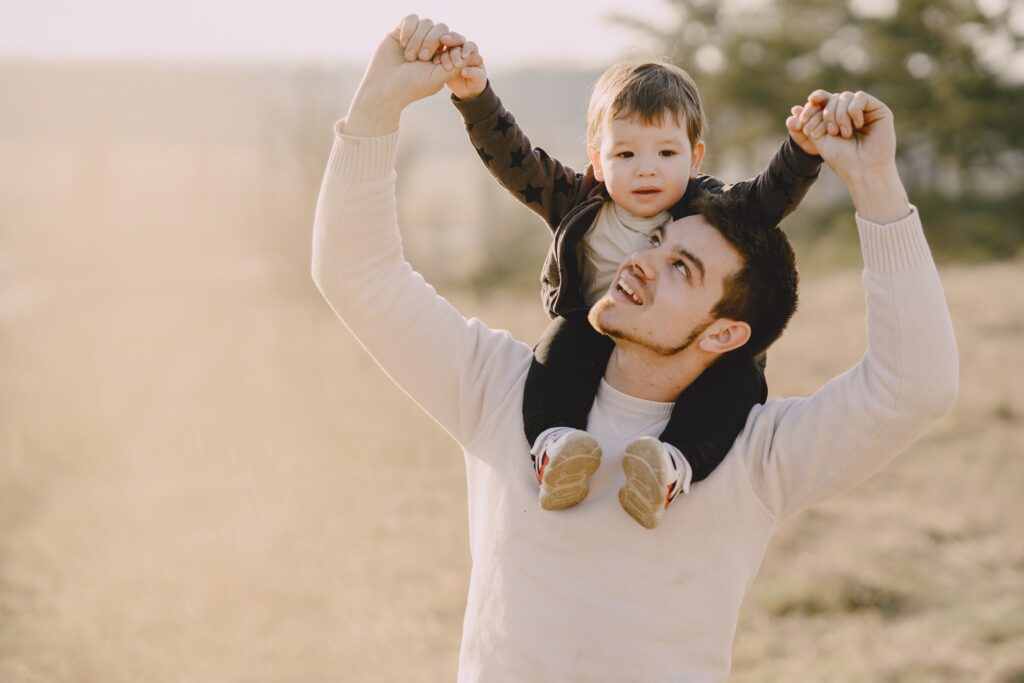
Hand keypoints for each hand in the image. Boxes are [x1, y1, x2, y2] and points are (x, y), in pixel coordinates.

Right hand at [344, 15, 466, 135]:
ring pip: (426, 22)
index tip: (442, 56)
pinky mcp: (401, 31)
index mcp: (442, 56)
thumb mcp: (438, 77)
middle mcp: (430, 45)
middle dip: (432, 41)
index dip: (451, 43)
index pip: (454, 40)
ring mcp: (416, 37)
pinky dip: (409, 29)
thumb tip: (474, 54)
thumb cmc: (412, 86)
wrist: (384, 87)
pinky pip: (411, 18)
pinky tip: (402, 43)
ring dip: (418, 39)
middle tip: (423, 58)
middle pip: (441, 28)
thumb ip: (456, 65)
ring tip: (409, 57)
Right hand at [434, 41, 486, 99]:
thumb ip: (474, 73)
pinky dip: (437, 58)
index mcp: (472, 51)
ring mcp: (451, 53)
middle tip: (448, 45)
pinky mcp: (443, 59)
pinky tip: (436, 62)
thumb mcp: (478, 78)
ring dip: (446, 55)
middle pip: (456, 40)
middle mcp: (461, 49)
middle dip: (452, 42)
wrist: (467, 88)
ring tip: (448, 67)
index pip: (470, 45)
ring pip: (447, 48)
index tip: (464, 56)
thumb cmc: (476, 81)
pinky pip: (438, 55)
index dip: (467, 48)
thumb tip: (464, 71)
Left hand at [794, 90, 895, 180]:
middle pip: (833, 98)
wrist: (862, 169)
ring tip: (844, 134)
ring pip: (845, 97)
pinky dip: (853, 110)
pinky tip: (857, 126)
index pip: (824, 101)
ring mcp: (865, 111)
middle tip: (830, 132)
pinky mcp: (878, 110)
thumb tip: (794, 109)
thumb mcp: (818, 139)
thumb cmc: (841, 158)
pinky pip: (860, 97)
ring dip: (839, 115)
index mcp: (836, 120)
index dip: (816, 100)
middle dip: (827, 113)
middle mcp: (850, 114)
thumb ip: (807, 122)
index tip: (809, 104)